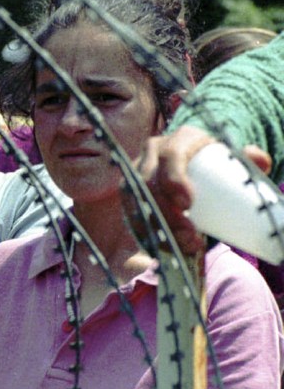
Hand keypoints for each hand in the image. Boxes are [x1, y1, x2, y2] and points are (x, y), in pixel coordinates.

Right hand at [129, 125, 272, 254]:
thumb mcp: (230, 158)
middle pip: (149, 183)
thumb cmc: (214, 164)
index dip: (174, 180)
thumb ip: (247, 159)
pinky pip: (130, 213)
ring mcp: (136, 172)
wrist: (192, 166)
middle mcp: (151, 153)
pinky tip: (161, 248)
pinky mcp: (129, 192)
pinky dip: (144, 232)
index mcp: (178, 140)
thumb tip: (259, 161)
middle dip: (166, 214)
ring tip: (181, 247)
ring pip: (136, 201)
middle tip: (190, 236)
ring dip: (156, 228)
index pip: (170, 156)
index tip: (189, 204)